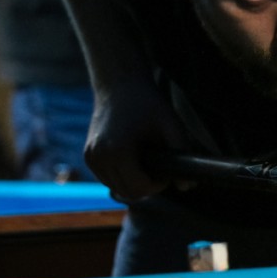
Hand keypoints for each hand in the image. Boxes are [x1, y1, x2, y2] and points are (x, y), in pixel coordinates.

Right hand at [84, 78, 188, 201]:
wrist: (119, 84)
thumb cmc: (147, 102)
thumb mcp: (171, 124)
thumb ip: (182, 152)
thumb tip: (187, 186)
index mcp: (116, 151)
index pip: (138, 188)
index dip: (157, 185)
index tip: (166, 172)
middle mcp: (98, 157)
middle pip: (127, 192)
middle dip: (146, 186)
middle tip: (159, 168)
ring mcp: (90, 158)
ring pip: (116, 188)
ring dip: (133, 182)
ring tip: (147, 161)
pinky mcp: (88, 156)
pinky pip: (109, 179)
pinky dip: (122, 176)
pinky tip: (134, 160)